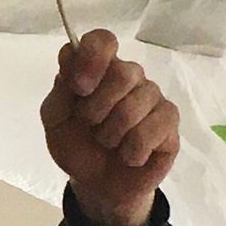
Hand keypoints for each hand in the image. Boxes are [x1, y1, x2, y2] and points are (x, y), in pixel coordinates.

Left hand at [40, 30, 179, 225]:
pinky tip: (129, 155)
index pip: (102, 40)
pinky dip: (133, 149)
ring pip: (137, 103)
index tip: (79, 87)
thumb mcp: (55, 120)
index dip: (92, 59)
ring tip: (108, 143)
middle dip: (97, 108)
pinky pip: (154, 128)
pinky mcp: (169, 122)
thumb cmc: (76, 146)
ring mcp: (152, 97)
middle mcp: (129, 76)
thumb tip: (70, 55)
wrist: (97, 185)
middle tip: (90, 125)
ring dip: (112, 134)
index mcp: (98, 69)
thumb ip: (60, 88)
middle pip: (123, 73)